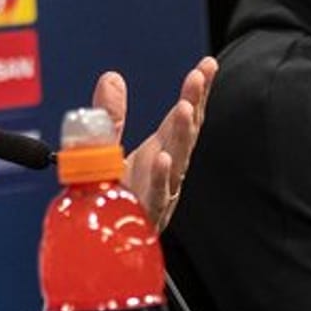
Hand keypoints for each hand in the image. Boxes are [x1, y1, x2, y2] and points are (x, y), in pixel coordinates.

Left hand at [94, 56, 217, 229]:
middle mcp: (165, 170)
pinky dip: (159, 177)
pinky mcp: (144, 215)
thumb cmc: (114, 198)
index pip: (186, 116)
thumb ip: (111, 115)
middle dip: (194, 104)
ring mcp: (158, 193)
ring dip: (182, 136)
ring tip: (185, 109)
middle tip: (198, 77)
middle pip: (185, 135)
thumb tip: (112, 77)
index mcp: (162, 151)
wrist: (102, 245)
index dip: (197, 91)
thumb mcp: (106, 147)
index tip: (207, 65)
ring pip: (176, 162)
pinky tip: (162, 158)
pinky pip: (153, 195)